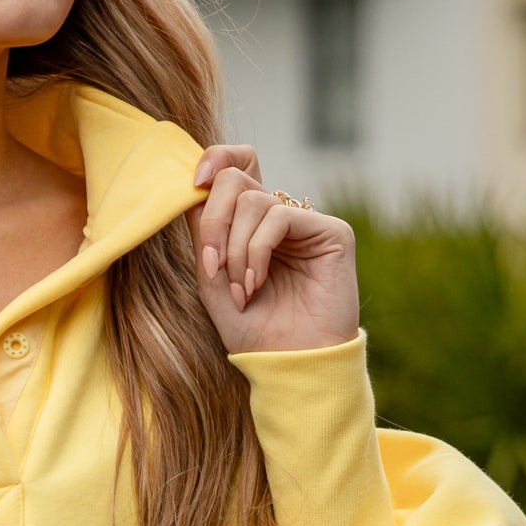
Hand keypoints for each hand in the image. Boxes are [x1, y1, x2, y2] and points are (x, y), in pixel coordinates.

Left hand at [186, 145, 358, 354]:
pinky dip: (257, 250)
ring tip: (241, 289)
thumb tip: (194, 190)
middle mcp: (280, 217)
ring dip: (235, 249)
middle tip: (213, 264)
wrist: (290, 364)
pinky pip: (278, 217)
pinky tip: (256, 282)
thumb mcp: (213, 282)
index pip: (236, 168)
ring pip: (253, 200)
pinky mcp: (332, 231)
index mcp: (252, 225)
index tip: (193, 181)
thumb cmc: (253, 331)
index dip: (215, 160)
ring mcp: (307, 223)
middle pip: (237, 179)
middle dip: (214, 220)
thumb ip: (203, 237)